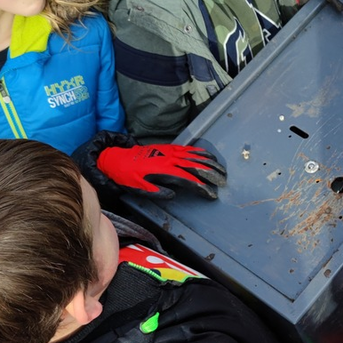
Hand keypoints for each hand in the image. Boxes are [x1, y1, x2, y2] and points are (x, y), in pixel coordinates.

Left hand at [96, 144, 226, 199]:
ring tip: (221, 169)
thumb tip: (173, 195)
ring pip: (194, 156)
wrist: (118, 159)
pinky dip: (200, 152)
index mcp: (164, 170)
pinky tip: (208, 156)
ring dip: (210, 162)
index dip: (202, 186)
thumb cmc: (129, 176)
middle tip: (224, 180)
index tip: (212, 193)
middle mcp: (170, 159)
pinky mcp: (169, 147)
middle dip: (212, 173)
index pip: (189, 179)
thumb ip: (157, 192)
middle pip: (196, 165)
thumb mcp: (139, 188)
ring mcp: (170, 151)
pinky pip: (188, 149)